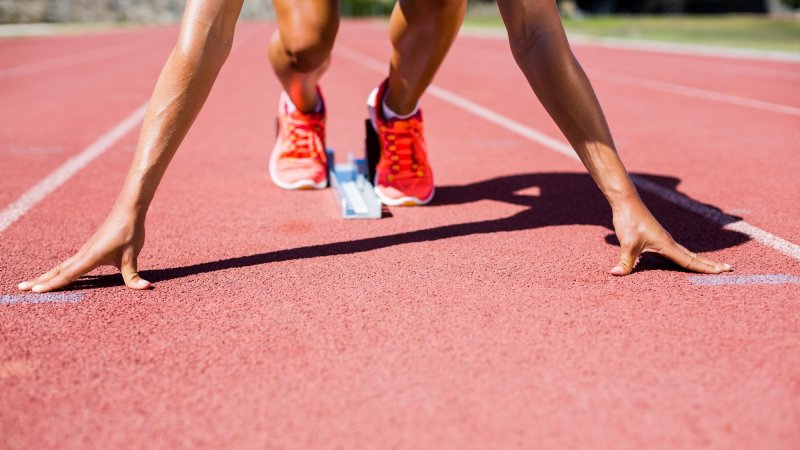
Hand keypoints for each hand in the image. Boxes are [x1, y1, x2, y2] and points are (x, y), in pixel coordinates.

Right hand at [18, 212, 150, 292]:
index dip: (52, 284)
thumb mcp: (132, 257)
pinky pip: (71, 263)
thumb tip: (146, 287)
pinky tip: (59, 274)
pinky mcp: (90, 248)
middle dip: (40, 281)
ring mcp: (85, 251)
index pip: (67, 275)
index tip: (35, 291)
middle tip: (20, 288)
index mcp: (90, 257)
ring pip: (62, 266)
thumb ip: (134, 276)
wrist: (128, 211)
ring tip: (32, 283)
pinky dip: (60, 270)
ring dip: (47, 275)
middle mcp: (83, 254)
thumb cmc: (129, 232)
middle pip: (57, 270)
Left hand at [609, 196, 732, 275]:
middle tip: (728, 269)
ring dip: (700, 260)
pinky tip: (686, 259)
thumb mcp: (626, 244)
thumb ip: (624, 262)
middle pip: (694, 256)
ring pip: (686, 253)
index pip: (690, 261)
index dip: (706, 268)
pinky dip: (687, 256)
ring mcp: (664, 239)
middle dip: (710, 264)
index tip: (723, 271)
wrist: (626, 202)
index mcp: (666, 245)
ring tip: (713, 267)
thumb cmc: (629, 221)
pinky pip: (677, 250)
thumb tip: (616, 274)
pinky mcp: (657, 237)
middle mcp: (669, 242)